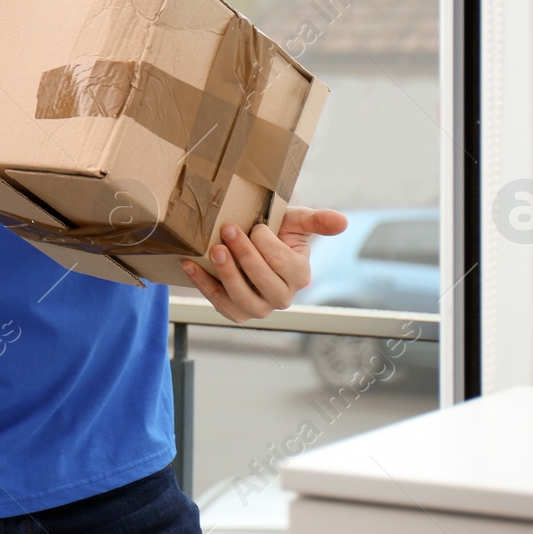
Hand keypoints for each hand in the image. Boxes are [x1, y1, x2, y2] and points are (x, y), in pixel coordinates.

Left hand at [179, 207, 348, 322]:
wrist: (249, 245)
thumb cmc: (276, 232)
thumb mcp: (296, 222)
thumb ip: (317, 220)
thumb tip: (342, 221)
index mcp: (300, 276)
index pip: (283, 263)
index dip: (267, 244)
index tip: (255, 226)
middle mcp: (282, 298)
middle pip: (263, 280)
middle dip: (244, 254)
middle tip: (228, 229)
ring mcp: (258, 309)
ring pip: (242, 297)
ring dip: (226, 272)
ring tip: (215, 249)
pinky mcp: (235, 312)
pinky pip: (218, 302)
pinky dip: (202, 283)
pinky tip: (190, 264)